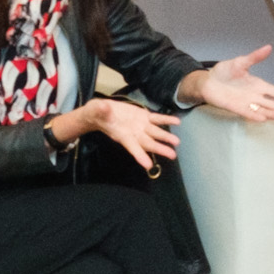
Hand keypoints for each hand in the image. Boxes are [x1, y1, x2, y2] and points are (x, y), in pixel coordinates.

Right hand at [59, 96, 178, 171]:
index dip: (139, 156)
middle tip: (172, 155)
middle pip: (148, 143)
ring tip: (176, 142)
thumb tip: (105, 107)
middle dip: (160, 149)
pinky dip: (166, 120)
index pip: (132, 147)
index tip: (148, 166)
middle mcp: (133, 133)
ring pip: (155, 132)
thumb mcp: (96, 110)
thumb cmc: (96, 113)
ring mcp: (140, 125)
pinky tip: (177, 121)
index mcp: (122, 135)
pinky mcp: (143, 117)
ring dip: (166, 137)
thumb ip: (101, 110)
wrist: (101, 111)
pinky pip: (157, 119)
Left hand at [183, 46, 273, 124]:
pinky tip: (263, 118)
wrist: (207, 81)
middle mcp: (256, 96)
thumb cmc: (224, 72)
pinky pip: (247, 112)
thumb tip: (269, 47)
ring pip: (264, 110)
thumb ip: (255, 57)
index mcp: (259, 85)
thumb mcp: (240, 62)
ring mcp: (246, 103)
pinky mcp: (235, 107)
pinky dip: (255, 115)